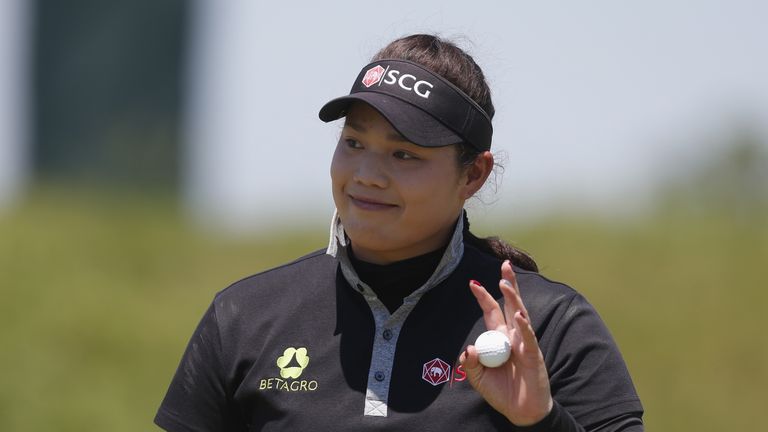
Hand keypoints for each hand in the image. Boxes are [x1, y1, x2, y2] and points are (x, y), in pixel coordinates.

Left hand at [460, 260, 552, 425]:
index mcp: (498, 338)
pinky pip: (528, 337)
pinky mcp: (533, 354)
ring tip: (505, 284)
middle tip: (504, 264)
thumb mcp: (478, 379)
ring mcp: (524, 342)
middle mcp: (512, 335)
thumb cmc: (501, 392)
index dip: (484, 297)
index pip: (492, 312)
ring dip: (513, 298)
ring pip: (520, 314)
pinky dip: (524, 327)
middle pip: (510, 304)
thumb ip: (470, 364)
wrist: (520, 411)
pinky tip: (519, 317)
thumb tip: (468, 349)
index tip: (473, 282)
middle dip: (507, 284)